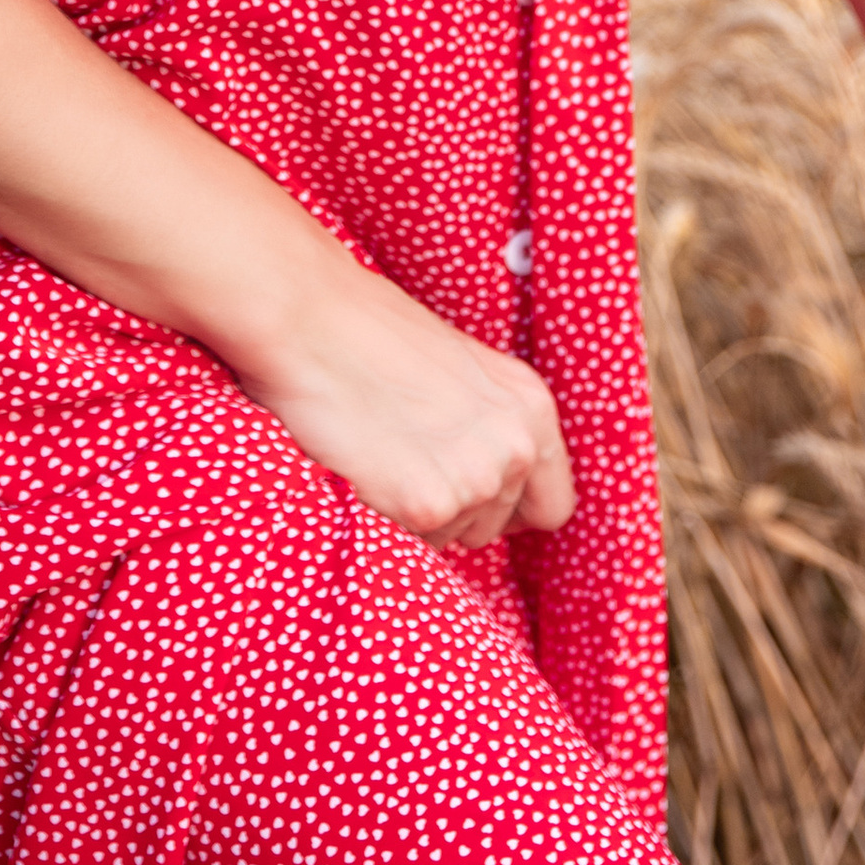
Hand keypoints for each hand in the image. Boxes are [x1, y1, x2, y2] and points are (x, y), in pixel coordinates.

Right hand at [234, 254, 576, 551]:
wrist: (311, 318)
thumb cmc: (371, 333)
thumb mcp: (461, 371)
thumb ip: (489, 423)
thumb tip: (489, 479)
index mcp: (532, 407)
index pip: (552, 504)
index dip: (511, 508)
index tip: (472, 495)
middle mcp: (517, 446)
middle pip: (497, 528)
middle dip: (455, 510)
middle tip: (407, 461)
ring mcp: (476, 479)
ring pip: (453, 540)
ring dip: (419, 516)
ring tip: (384, 456)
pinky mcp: (428, 505)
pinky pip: (413, 546)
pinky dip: (387, 521)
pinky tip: (367, 471)